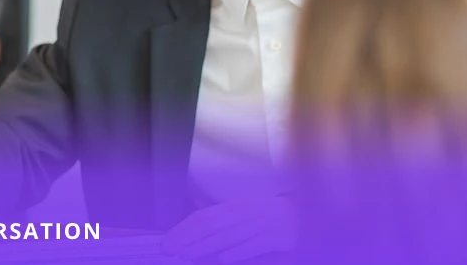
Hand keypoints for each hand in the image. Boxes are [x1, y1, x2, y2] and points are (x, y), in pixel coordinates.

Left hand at [162, 196, 297, 263]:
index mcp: (232, 206)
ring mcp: (258, 225)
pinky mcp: (274, 237)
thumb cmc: (262, 215)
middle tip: (170, 250)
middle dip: (187, 238)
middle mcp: (243, 213)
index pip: (203, 217)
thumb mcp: (239, 211)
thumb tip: (193, 229)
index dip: (184, 229)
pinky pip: (253, 246)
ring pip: (228, 237)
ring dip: (205, 247)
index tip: (168, 241)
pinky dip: (238, 252)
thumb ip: (219, 219)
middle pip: (211, 226)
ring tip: (186, 256)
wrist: (298, 213)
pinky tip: (223, 259)